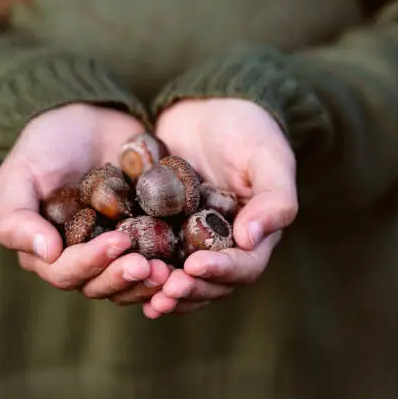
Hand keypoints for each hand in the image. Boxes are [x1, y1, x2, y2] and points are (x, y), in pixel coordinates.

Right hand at [0, 104, 170, 303]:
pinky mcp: (144, 238)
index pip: (65, 271)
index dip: (90, 263)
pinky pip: (157, 262)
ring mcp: (115, 251)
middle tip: (149, 266)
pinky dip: (169, 267)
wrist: (88, 118)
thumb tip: (46, 254)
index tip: (118, 242)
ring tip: (169, 271)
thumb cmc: (46, 144)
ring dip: (148, 282)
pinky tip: (184, 263)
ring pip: (129, 282)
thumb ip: (17, 217)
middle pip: (100, 284)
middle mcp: (81, 258)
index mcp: (48, 251)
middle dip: (123, 277)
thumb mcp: (20, 173)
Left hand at [144, 98, 297, 317]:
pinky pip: (154, 257)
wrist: (208, 108)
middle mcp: (224, 244)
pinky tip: (123, 275)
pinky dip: (143, 272)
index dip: (222, 271)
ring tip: (146, 290)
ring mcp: (191, 239)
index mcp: (256, 233)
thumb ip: (274, 199)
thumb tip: (252, 240)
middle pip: (211, 283)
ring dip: (165, 290)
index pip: (245, 265)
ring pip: (181, 278)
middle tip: (164, 290)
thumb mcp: (269, 157)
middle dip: (189, 289)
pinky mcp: (163, 229)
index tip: (195, 266)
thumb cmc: (247, 128)